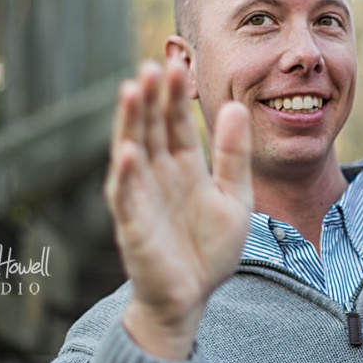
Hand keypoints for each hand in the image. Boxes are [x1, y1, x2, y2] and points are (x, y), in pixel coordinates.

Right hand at [104, 60, 252, 360]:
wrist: (193, 297)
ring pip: (132, 151)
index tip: (179, 64)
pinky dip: (127, 174)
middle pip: (151, 128)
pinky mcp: (133, 225)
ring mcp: (141, 198)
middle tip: (154, 64)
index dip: (175, 96)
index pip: (175, 122)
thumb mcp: (233, 195)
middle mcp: (157, 175)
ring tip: (132, 90)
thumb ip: (233, 153)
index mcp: (183, 167)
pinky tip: (129, 151)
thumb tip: (235, 105)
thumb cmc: (209, 248)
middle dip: (151, 98)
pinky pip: (126, 196)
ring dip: (130, 122)